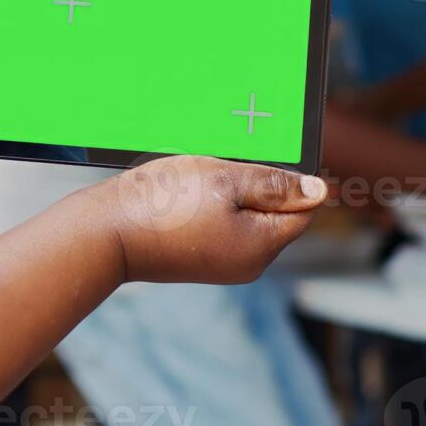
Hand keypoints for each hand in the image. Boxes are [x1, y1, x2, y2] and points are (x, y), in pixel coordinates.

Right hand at [108, 157, 325, 284]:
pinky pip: (221, 227)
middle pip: (274, 215)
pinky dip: (210, 207)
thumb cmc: (163, 203)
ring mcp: (222, 265)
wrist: (106, 234)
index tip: (253, 161)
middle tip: (218, 169)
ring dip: (229, 194)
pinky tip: (183, 196)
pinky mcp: (199, 260)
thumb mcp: (224, 180)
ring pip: (245, 219)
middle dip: (255, 186)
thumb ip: (274, 184)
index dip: (287, 180)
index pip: (303, 210)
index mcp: (262, 246)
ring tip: (196, 182)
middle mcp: (248, 263)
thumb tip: (319, 190)